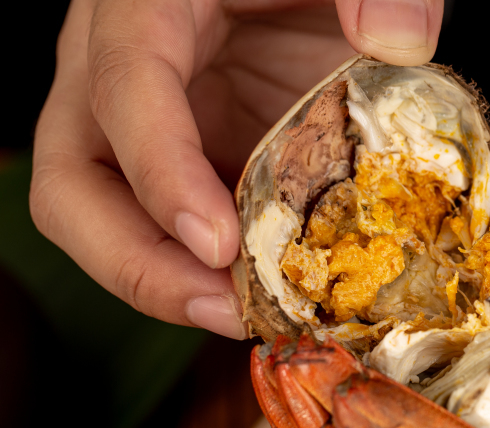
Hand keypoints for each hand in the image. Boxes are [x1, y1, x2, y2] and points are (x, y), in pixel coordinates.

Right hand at [29, 0, 443, 337]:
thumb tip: (400, 41)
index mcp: (147, 3)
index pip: (123, 87)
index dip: (161, 172)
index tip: (217, 243)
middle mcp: (120, 67)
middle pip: (71, 179)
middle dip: (137, 261)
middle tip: (223, 309)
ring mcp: (149, 124)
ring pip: (106, 220)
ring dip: (168, 283)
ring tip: (249, 317)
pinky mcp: (185, 159)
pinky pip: (169, 229)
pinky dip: (205, 274)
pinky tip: (265, 295)